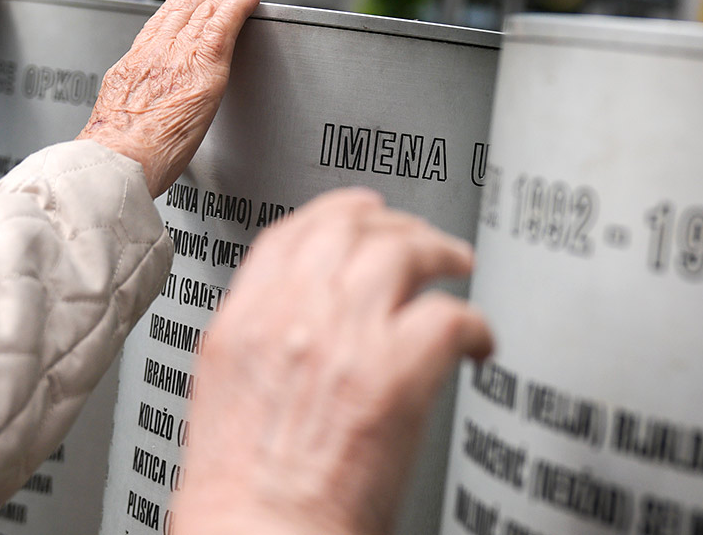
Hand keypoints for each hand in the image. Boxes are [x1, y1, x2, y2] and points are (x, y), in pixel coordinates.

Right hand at [78, 0, 264, 196]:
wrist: (118, 159)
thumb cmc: (117, 157)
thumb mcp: (116, 121)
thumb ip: (134, 108)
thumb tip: (141, 117)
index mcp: (133, 66)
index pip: (161, 21)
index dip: (181, 0)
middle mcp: (155, 52)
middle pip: (186, 6)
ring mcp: (178, 56)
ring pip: (208, 8)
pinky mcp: (203, 66)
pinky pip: (225, 23)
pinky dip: (240, 3)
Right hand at [173, 189, 493, 534]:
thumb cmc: (242, 489)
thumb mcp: (226, 391)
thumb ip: (264, 340)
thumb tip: (304, 321)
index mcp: (244, 321)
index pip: (290, 234)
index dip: (332, 213)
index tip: (355, 213)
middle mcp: (293, 316)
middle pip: (349, 230)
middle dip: (392, 224)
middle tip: (418, 235)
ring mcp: (345, 338)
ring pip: (403, 253)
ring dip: (439, 252)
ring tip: (458, 265)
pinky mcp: (396, 374)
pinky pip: (449, 316)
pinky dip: (473, 323)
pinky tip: (476, 341)